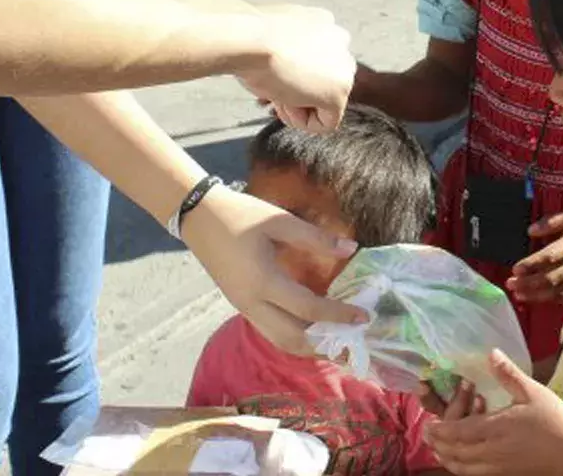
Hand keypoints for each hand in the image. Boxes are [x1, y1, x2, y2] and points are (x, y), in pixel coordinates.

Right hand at [180, 184, 365, 354]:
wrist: (198, 217)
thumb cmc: (240, 214)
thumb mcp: (279, 220)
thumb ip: (315, 237)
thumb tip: (351, 249)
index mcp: (263, 281)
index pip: (308, 308)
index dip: (338, 315)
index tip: (364, 317)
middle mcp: (252, 303)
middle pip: (292, 338)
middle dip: (325, 345)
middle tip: (354, 344)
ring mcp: (244, 308)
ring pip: (279, 340)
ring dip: (309, 346)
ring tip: (338, 343)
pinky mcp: (241, 306)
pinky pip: (270, 331)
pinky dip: (294, 337)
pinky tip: (313, 329)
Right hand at [236, 4, 354, 131]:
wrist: (249, 39)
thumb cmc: (248, 36)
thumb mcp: (269, 35)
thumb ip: (286, 48)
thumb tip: (282, 67)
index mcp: (323, 21)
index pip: (315, 58)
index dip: (289, 73)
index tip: (271, 74)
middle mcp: (339, 40)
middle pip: (322, 79)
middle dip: (297, 90)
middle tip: (273, 86)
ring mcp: (343, 68)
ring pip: (326, 100)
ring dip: (298, 105)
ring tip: (276, 93)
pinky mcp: (339, 93)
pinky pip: (326, 122)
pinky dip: (304, 123)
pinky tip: (285, 106)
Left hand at [425, 352, 562, 475]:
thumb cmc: (554, 420)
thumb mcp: (533, 392)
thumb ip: (508, 374)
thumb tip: (490, 352)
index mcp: (496, 429)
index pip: (459, 431)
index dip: (441, 429)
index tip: (429, 423)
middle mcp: (492, 451)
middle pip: (455, 452)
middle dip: (438, 444)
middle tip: (427, 433)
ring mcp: (496, 466)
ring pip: (462, 467)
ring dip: (446, 457)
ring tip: (438, 447)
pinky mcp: (503, 474)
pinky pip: (473, 473)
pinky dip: (460, 467)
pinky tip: (460, 459)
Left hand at [507, 210, 562, 303]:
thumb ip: (553, 221)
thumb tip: (531, 231)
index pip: (553, 254)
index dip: (534, 263)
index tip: (516, 269)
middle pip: (553, 276)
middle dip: (530, 282)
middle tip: (511, 284)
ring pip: (559, 289)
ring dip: (536, 293)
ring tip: (518, 293)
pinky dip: (551, 298)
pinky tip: (535, 298)